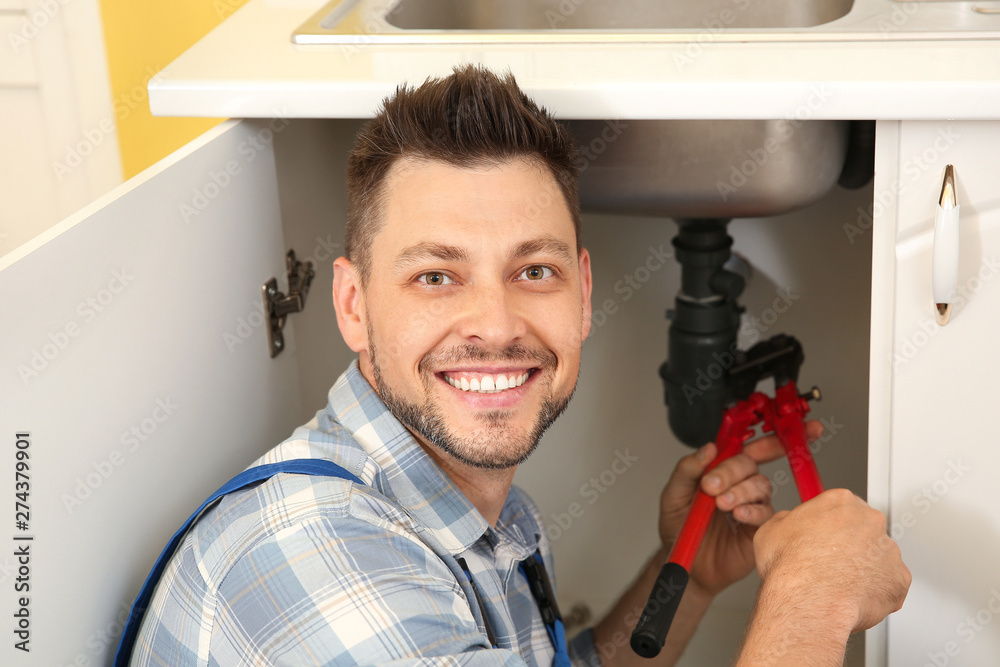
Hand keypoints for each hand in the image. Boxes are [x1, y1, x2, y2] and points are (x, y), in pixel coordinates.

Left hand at [658, 420, 825, 596]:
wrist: (684, 563)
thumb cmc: (680, 527)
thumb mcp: (674, 494)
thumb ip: (687, 470)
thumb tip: (708, 447)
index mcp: (725, 471)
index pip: (750, 448)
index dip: (774, 437)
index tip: (799, 427)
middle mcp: (743, 486)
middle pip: (751, 464)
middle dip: (732, 470)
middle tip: (711, 485)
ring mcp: (753, 507)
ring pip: (760, 487)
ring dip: (740, 492)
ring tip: (720, 504)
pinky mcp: (759, 530)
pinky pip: (765, 514)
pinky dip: (752, 511)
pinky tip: (738, 515)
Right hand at [752, 488, 910, 632]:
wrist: (809, 600)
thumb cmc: (791, 567)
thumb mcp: (771, 530)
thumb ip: (787, 521)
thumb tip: (789, 524)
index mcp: (840, 502)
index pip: (842, 506)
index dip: (832, 524)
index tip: (827, 534)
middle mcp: (869, 520)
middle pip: (864, 530)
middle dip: (851, 546)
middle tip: (830, 563)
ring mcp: (888, 550)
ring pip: (879, 558)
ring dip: (864, 569)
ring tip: (839, 584)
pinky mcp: (899, 578)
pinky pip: (890, 585)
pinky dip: (876, 592)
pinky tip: (853, 597)